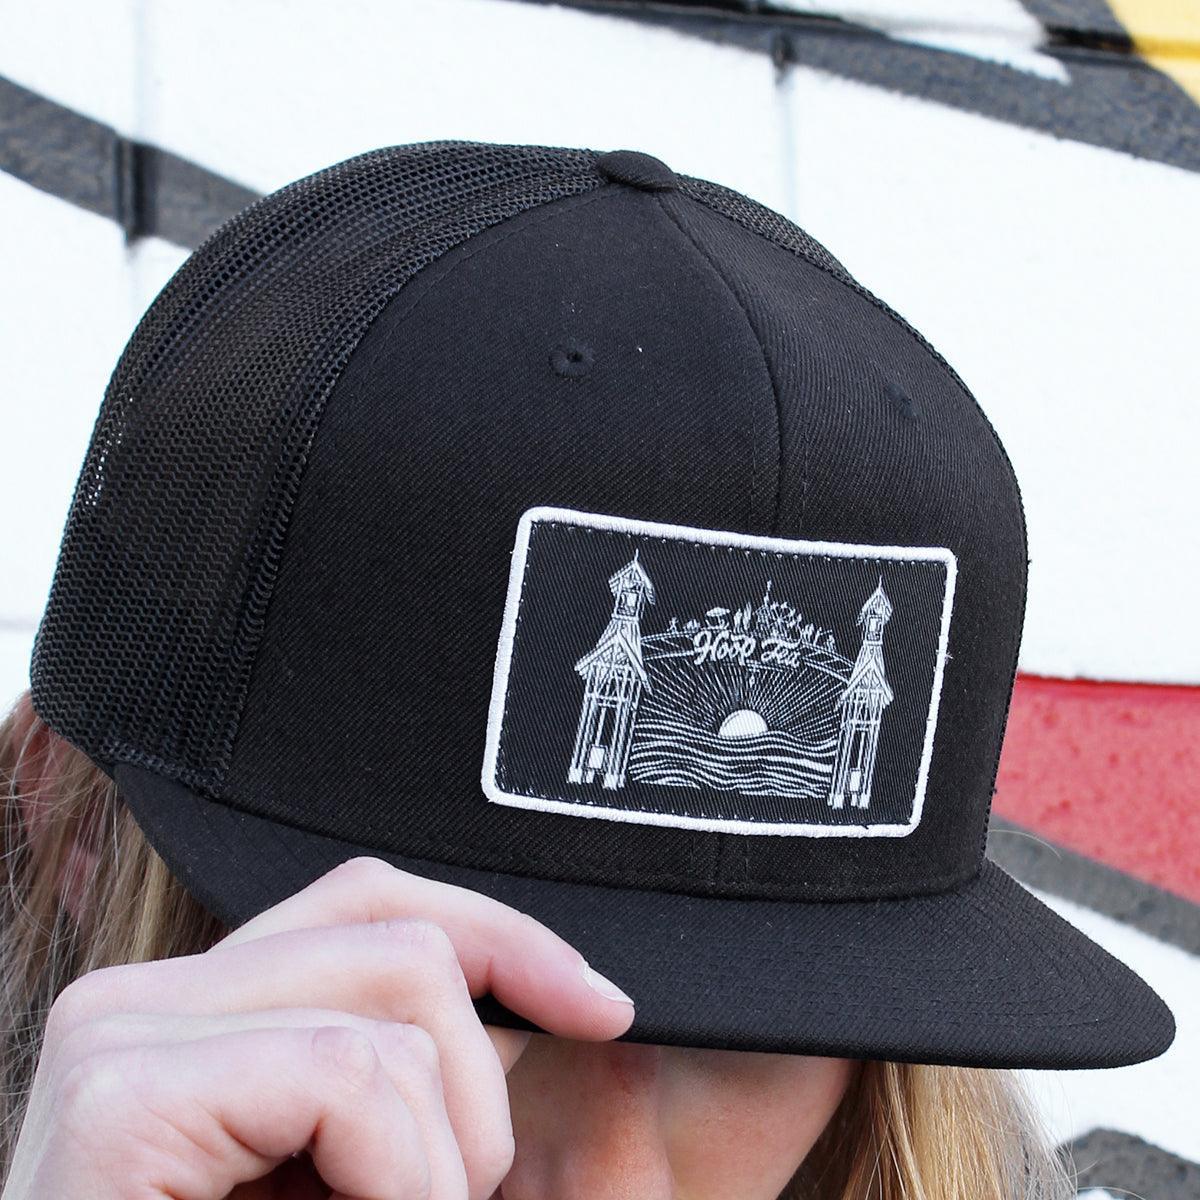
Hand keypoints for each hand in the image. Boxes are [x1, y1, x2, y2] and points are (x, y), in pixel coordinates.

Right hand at [1, 857, 634, 1198]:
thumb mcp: (355, 1174)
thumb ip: (417, 1080)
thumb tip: (581, 1003)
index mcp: (195, 1012)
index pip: (372, 903)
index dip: (501, 939)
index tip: (599, 1009)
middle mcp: (139, 1000)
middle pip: (403, 943)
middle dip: (477, 1086)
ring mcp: (118, 1035)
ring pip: (395, 1009)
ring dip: (442, 1157)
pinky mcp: (122, 1100)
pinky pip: (348, 1076)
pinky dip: (405, 1177)